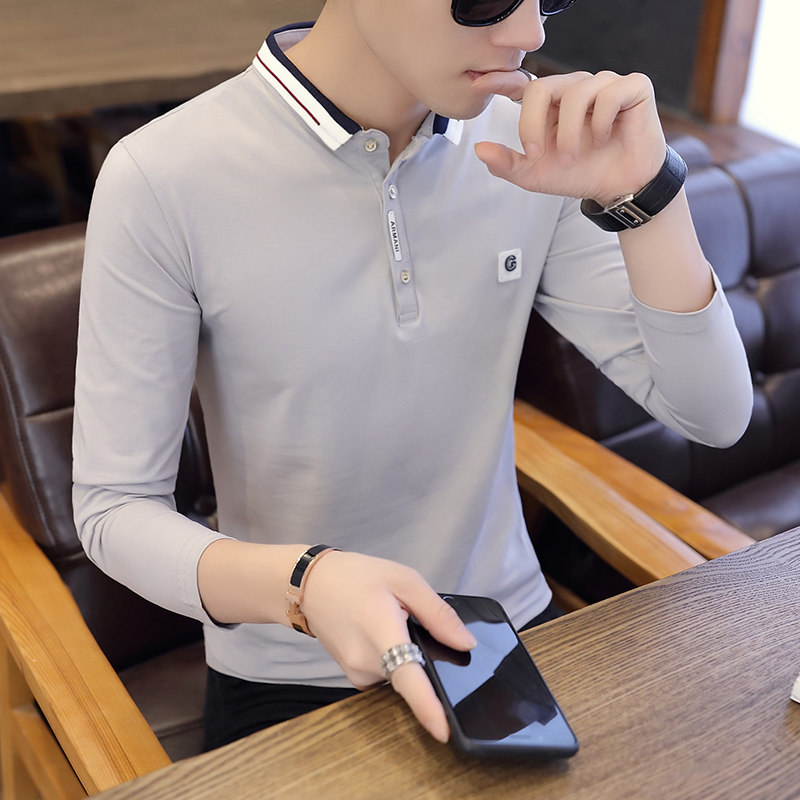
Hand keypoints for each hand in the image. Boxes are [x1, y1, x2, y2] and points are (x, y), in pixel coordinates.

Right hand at [300, 551, 475, 741]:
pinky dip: (392, 658)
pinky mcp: (354, 677)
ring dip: (406, 654)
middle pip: (413, 675)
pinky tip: (381, 631)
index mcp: (382, 633)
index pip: (408, 678)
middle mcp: (366, 662)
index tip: (444, 731)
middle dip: (423, 653)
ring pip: (400, 674)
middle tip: (407, 616)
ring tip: (390, 619)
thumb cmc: (354, 577)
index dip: (427, 707)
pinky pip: (386, 674)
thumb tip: (466, 643)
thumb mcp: (404, 580)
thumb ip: (438, 614)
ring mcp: (357, 674)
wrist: (311, 584)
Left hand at [475, 71, 666, 204]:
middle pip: (542, 87)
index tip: (479, 83)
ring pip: (576, 94)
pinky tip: (605, 139)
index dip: (501, 80)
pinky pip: (609, 95)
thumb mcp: (536, 175)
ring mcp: (604, 84)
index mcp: (551, 104)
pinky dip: (603, 123)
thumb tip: (480, 149)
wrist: (619, 188)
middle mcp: (575, 88)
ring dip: (569, 134)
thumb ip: (507, 163)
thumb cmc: (581, 174)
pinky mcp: (633, 87)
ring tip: (572, 158)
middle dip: (533, 125)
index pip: (524, 84)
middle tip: (537, 154)